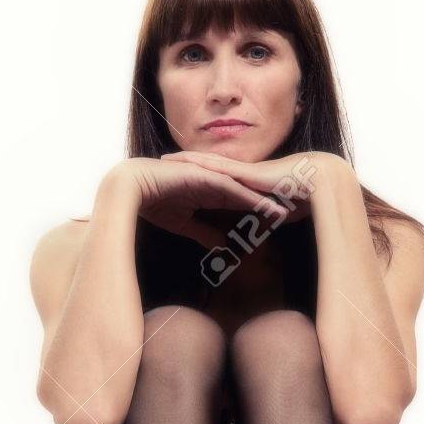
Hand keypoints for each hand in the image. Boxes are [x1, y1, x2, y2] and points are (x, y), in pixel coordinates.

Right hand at [106, 157, 286, 249]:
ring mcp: (209, 177)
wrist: (132, 187)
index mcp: (209, 192)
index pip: (239, 204)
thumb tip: (220, 248)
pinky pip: (229, 188)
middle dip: (268, 206)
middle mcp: (213, 182)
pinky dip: (246, 197)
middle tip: (291, 217)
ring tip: (283, 213)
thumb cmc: (153, 202)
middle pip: (247, 195)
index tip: (276, 225)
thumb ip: (203, 233)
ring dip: (263, 201)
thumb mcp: (184, 223)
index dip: (258, 214)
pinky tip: (261, 205)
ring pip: (243, 191)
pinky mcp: (203, 176)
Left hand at [159, 149, 350, 223]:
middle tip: (162, 161)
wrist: (317, 184)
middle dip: (185, 164)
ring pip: (209, 162)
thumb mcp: (276, 213)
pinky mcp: (246, 172)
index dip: (198, 176)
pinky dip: (201, 164)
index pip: (217, 178)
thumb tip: (257, 234)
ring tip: (165, 158)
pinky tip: (184, 162)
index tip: (180, 177)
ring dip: (187, 161)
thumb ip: (264, 220)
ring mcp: (243, 170)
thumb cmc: (302, 198)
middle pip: (208, 166)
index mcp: (246, 182)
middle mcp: (242, 173)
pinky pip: (219, 167)